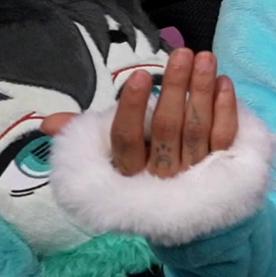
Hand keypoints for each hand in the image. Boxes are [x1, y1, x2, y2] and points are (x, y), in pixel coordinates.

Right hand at [39, 49, 237, 176]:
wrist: (186, 222)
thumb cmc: (142, 173)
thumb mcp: (111, 157)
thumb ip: (84, 137)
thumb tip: (49, 123)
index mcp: (128, 171)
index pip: (126, 139)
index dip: (132, 107)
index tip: (141, 75)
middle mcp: (161, 174)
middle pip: (166, 128)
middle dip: (175, 88)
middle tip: (182, 54)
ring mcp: (193, 173)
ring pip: (198, 129)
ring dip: (202, 90)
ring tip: (204, 58)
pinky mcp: (222, 169)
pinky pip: (224, 137)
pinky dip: (226, 109)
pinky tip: (225, 82)